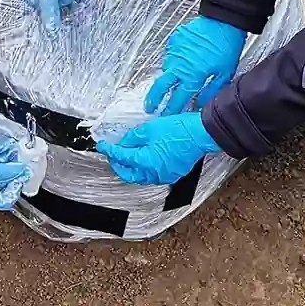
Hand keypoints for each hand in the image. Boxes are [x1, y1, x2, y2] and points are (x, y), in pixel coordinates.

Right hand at [0, 130, 29, 210]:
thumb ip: (6, 171)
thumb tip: (22, 171)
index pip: (5, 199)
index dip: (16, 190)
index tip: (24, 177)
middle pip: (4, 181)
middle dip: (15, 171)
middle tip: (25, 161)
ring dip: (9, 158)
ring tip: (18, 150)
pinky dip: (0, 150)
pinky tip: (7, 144)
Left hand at [96, 112, 220, 184]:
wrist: (201, 134)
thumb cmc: (180, 130)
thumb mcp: (150, 128)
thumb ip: (133, 138)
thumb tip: (123, 143)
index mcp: (146, 162)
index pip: (121, 158)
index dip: (109, 150)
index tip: (103, 145)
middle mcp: (154, 174)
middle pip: (129, 174)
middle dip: (118, 165)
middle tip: (112, 154)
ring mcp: (164, 176)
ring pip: (141, 177)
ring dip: (131, 168)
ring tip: (126, 156)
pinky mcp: (173, 174)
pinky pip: (153, 175)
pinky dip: (145, 169)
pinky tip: (144, 159)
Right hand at [145, 17, 246, 114]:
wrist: (222, 21)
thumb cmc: (226, 45)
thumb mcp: (224, 73)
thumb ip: (211, 91)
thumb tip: (202, 103)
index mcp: (192, 76)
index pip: (177, 99)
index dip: (170, 110)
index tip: (165, 116)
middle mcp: (179, 66)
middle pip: (160, 87)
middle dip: (153, 99)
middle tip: (150, 107)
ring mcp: (174, 52)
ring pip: (166, 69)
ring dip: (167, 78)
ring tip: (173, 81)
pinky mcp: (173, 40)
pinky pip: (170, 55)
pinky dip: (174, 61)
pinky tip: (182, 60)